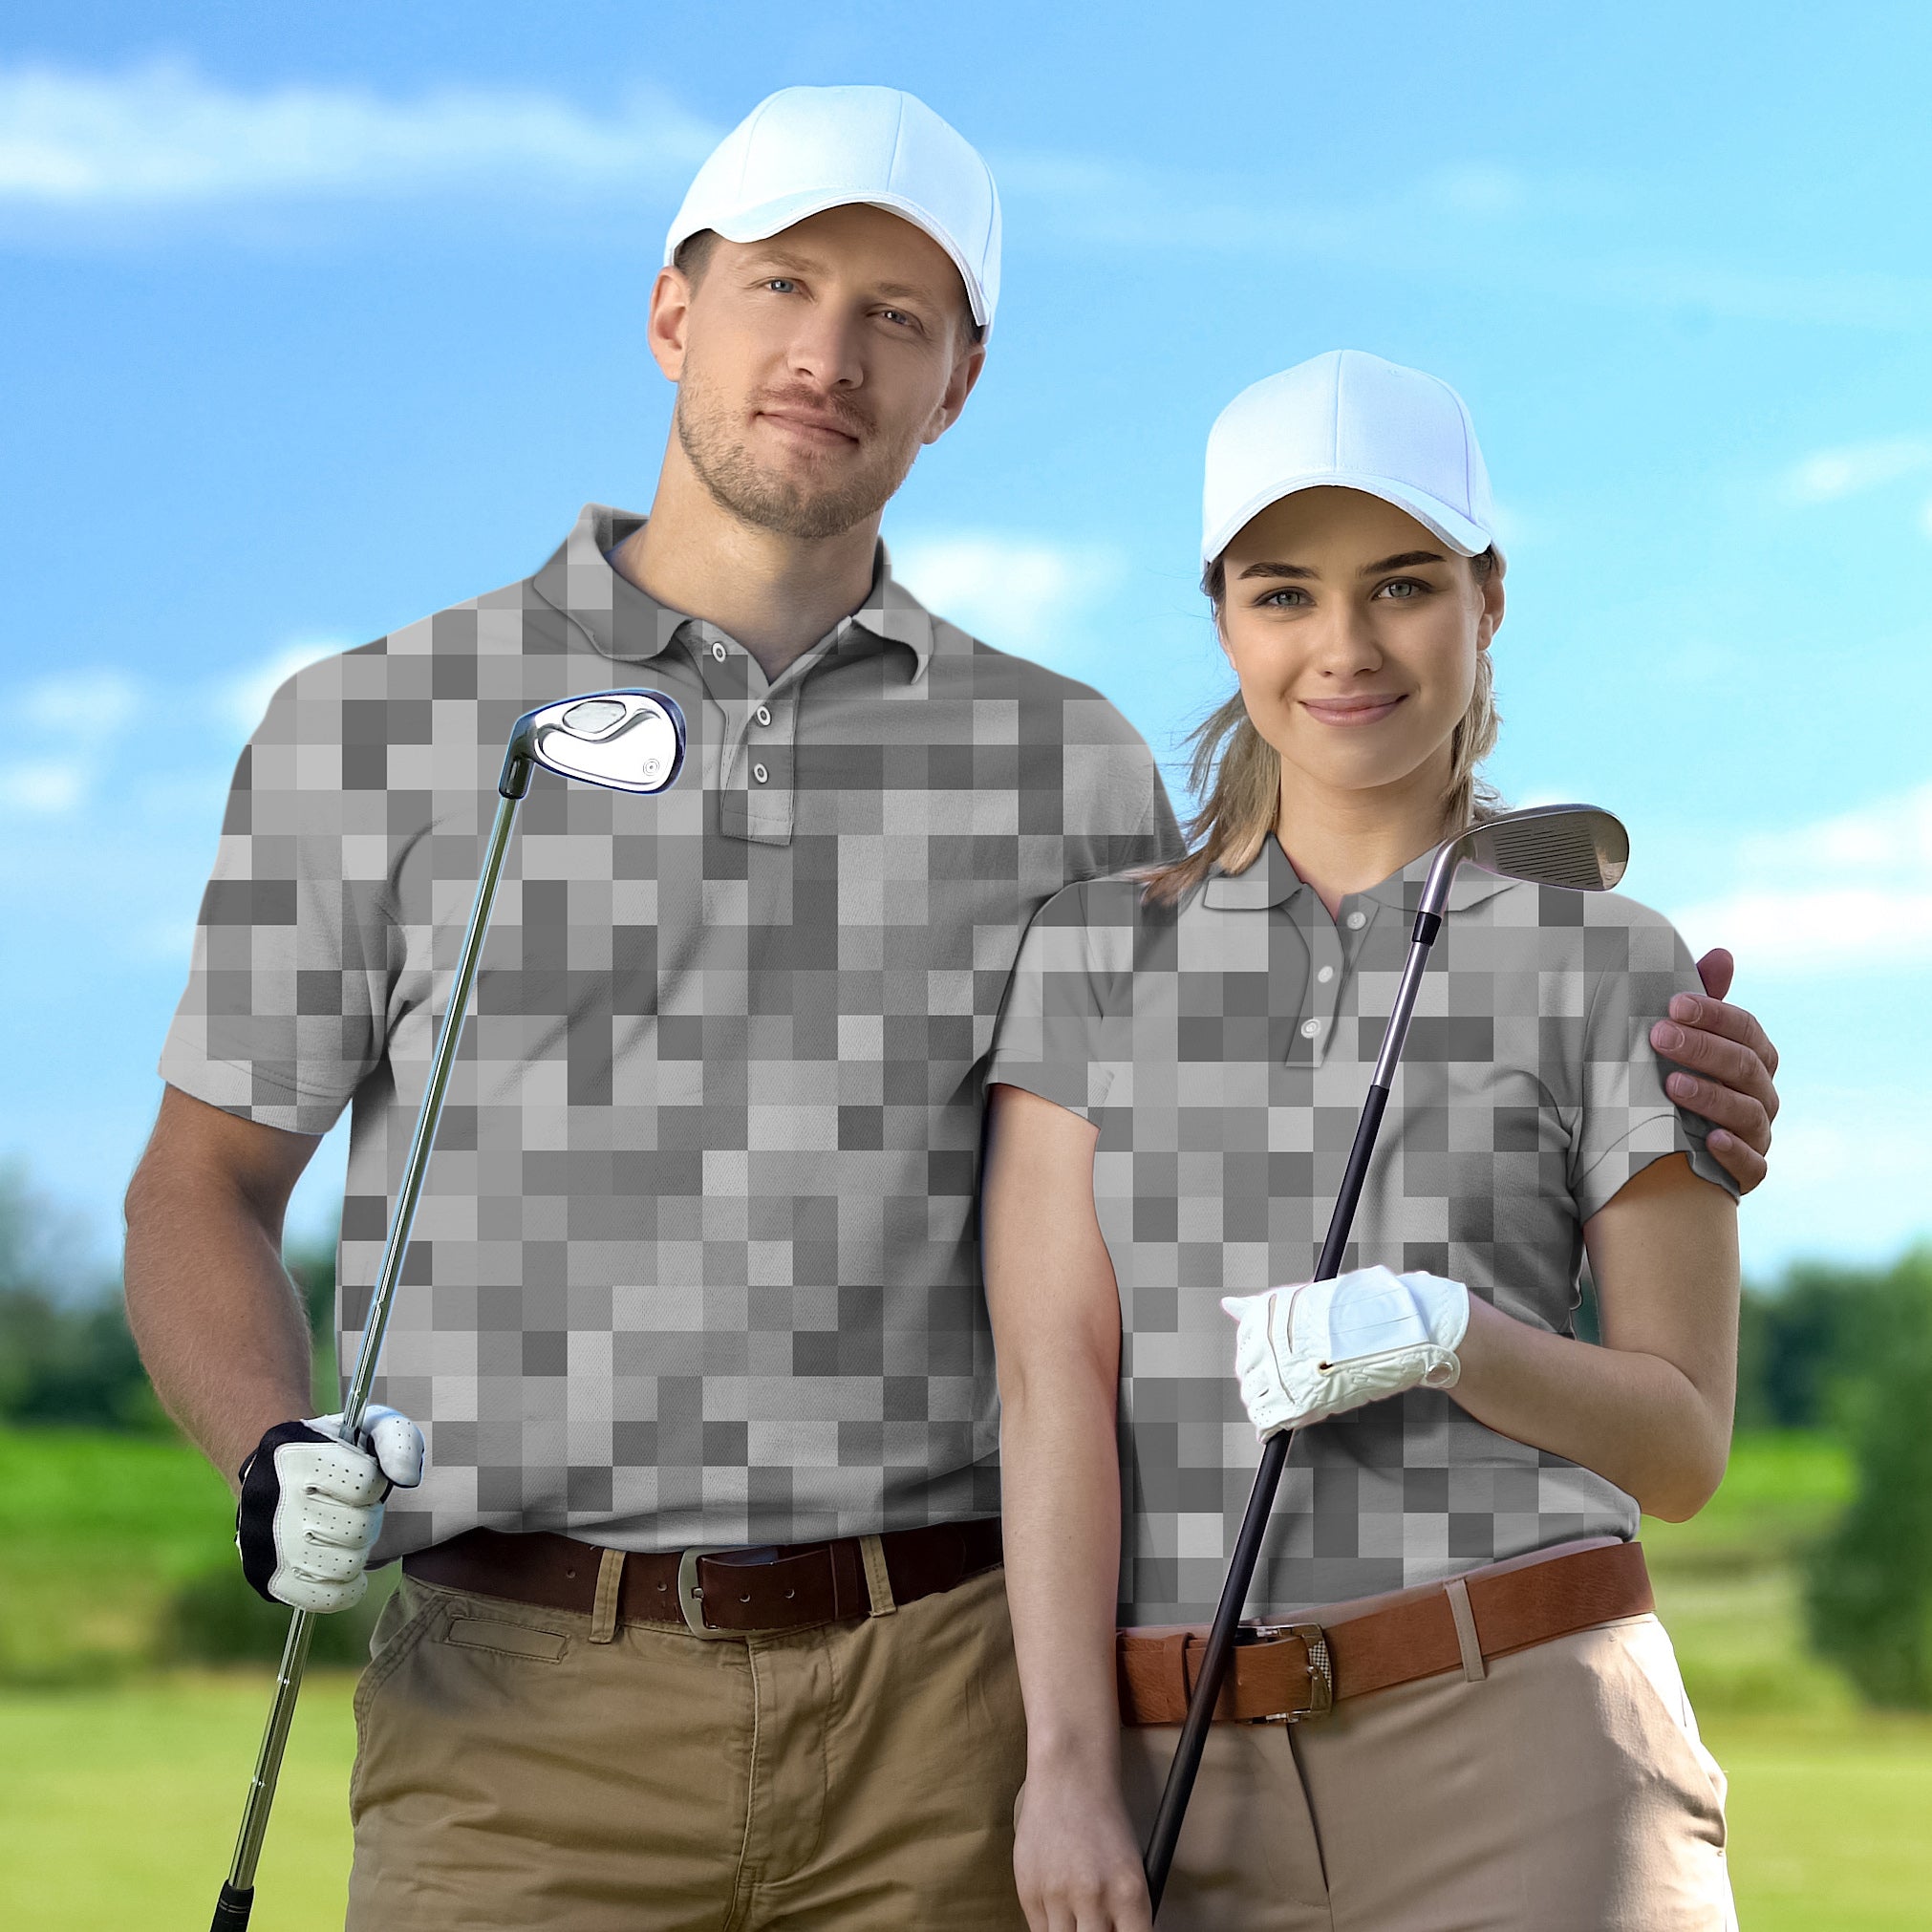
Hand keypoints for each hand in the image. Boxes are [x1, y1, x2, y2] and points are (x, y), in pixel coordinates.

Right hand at [235, 1405, 424, 1611]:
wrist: (272, 1470)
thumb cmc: (333, 1449)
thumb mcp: (370, 1426)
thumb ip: (399, 1441)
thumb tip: (407, 1479)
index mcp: (297, 1457)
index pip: (366, 1484)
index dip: (375, 1483)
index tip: (363, 1479)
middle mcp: (274, 1501)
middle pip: (358, 1530)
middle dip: (368, 1518)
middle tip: (354, 1509)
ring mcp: (265, 1545)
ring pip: (345, 1567)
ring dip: (356, 1552)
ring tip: (344, 1534)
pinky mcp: (267, 1578)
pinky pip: (325, 1599)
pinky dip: (345, 1588)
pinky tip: (342, 1563)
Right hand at [1014, 1766, 1152, 1931]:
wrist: (1068, 1778)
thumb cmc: (1104, 1821)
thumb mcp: (1131, 1867)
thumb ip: (1126, 1912)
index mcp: (1129, 1892)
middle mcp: (1094, 1897)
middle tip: (1096, 1925)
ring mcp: (1057, 1895)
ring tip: (1078, 1916)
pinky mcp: (1028, 1891)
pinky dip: (1052, 1926)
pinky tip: (1059, 1907)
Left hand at [1221, 1266, 1468, 1438]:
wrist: (1399, 1329)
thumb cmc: (1360, 1313)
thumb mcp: (1308, 1301)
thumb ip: (1265, 1308)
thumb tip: (1227, 1304)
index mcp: (1270, 1311)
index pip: (1246, 1342)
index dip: (1259, 1357)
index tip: (1277, 1362)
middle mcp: (1270, 1339)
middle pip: (1246, 1370)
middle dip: (1261, 1380)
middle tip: (1288, 1382)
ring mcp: (1283, 1370)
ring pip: (1255, 1396)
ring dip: (1266, 1402)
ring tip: (1292, 1400)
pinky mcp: (1299, 1400)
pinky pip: (1268, 1419)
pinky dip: (1270, 1426)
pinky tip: (1276, 1427)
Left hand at [1650, 948, 1778, 1194]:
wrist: (1661, 1148)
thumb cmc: (1675, 1077)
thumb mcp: (1684, 1038)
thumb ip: (1703, 1001)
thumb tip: (1722, 954)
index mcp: (1753, 1057)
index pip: (1746, 1030)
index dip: (1714, 1015)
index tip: (1673, 1004)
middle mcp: (1762, 1095)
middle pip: (1745, 1067)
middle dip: (1703, 1049)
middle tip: (1659, 1036)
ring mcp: (1758, 1135)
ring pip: (1748, 1114)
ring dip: (1712, 1097)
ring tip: (1672, 1085)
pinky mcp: (1748, 1173)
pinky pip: (1753, 1166)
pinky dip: (1734, 1153)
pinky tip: (1709, 1140)